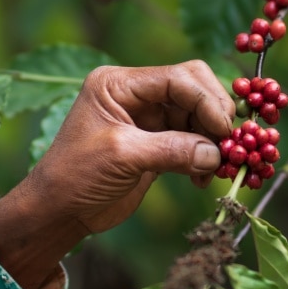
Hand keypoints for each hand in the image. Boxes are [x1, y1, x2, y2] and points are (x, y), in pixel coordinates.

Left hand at [0, 60, 234, 288]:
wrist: (59, 211)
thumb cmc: (76, 177)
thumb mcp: (122, 157)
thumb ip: (171, 150)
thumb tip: (216, 153)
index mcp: (118, 84)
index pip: (176, 77)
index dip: (205, 99)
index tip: (223, 129)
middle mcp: (135, 94)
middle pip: (193, 88)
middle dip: (214, 115)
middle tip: (228, 145)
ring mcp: (148, 118)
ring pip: (198, 115)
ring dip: (212, 140)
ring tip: (216, 168)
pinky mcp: (157, 143)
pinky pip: (193, 140)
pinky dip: (204, 157)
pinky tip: (202, 178)